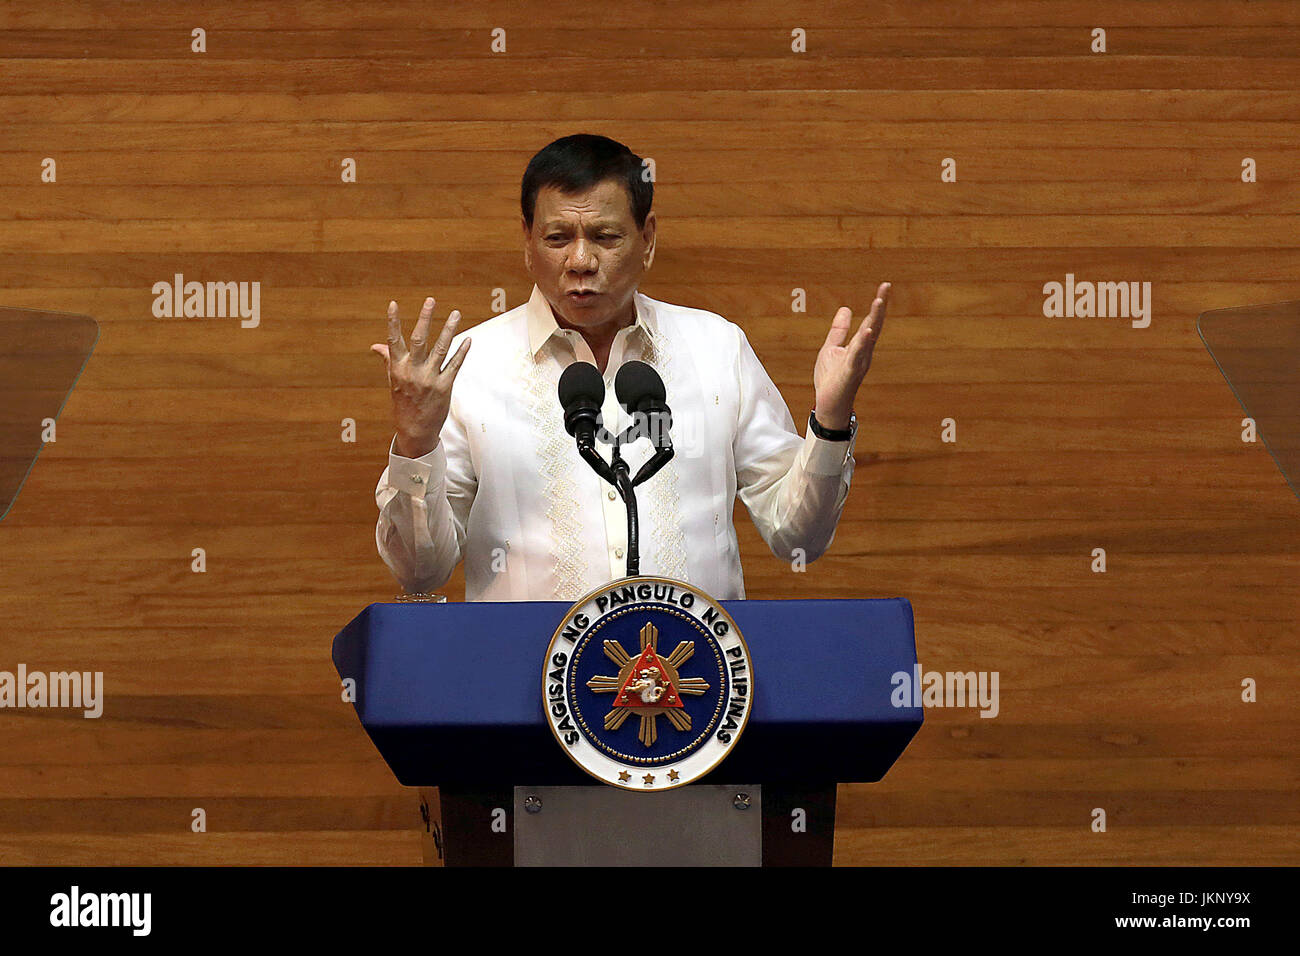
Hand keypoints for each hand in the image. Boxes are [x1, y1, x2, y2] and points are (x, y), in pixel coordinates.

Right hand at [371, 296, 470, 457]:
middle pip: (419, 340)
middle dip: (425, 318)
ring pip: (441, 349)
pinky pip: (454, 365)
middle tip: (431, 300)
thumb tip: (376, 345)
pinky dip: (462, 352)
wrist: (414, 430)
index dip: (392, 322)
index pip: (393, 341)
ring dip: (449, 329)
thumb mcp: (394, 381)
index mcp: (397, 368)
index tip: (393, 304)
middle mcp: (412, 371)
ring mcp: (429, 379)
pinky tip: (468, 339)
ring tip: (455, 313)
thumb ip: (388, 360)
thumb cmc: (403, 403)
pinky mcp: (444, 387)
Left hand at [812, 281, 889, 429]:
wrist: (829, 405)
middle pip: (874, 325)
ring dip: (874, 319)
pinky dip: (862, 343)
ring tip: (878, 301)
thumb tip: (845, 308)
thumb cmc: (831, 379)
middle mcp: (864, 352)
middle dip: (880, 307)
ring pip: (869, 338)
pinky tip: (866, 331)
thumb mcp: (831, 349)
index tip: (885, 286)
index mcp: (860, 346)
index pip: (870, 321)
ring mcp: (858, 362)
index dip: (877, 305)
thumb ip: (839, 331)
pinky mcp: (850, 373)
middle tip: (886, 287)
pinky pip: (857, 356)